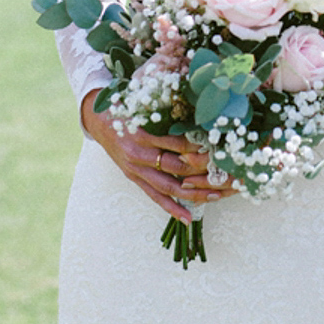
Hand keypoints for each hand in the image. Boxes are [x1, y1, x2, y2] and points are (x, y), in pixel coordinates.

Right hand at [81, 89, 236, 222]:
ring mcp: (136, 170)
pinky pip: (155, 197)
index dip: (199, 148)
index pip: (177, 144)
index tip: (219, 148)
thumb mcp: (143, 104)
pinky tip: (187, 218)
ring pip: (169, 187)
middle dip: (204, 172)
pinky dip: (172, 209)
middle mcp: (139, 155)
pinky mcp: (134, 179)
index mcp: (143, 134)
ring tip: (216, 196)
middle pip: (177, 167)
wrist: (97, 120)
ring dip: (194, 194)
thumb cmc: (124, 108)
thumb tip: (198, 111)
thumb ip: (167, 109)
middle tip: (226, 174)